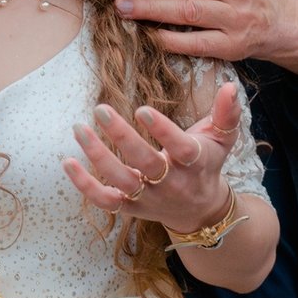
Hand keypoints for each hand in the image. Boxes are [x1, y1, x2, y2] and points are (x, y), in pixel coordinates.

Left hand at [64, 81, 241, 232]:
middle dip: (122, 138)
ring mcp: (149, 199)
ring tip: (79, 129)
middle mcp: (171, 183)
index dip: (163, 130)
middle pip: (146, 163)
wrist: (201, 211)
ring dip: (97, 156)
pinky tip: (67, 162)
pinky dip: (84, 186)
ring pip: (121, 181)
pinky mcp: (131, 208)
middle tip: (101, 109)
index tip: (142, 109)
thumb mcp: (222, 139)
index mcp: (194, 163)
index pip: (181, 148)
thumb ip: (226, 113)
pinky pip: (104, 201)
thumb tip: (230, 86)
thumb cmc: (207, 164)